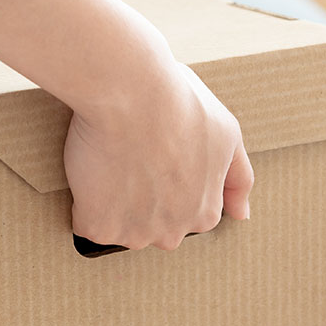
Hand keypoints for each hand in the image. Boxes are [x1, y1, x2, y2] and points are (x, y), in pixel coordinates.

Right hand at [64, 59, 253, 250]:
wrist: (132, 92)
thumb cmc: (179, 103)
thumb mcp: (227, 134)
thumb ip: (238, 179)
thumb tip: (242, 215)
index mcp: (205, 214)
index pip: (186, 214)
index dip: (168, 183)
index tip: (157, 156)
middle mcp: (173, 233)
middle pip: (152, 225)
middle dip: (142, 200)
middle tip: (133, 157)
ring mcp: (135, 233)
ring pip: (119, 226)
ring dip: (110, 202)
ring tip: (112, 160)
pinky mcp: (98, 226)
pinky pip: (85, 222)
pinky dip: (83, 203)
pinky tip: (92, 170)